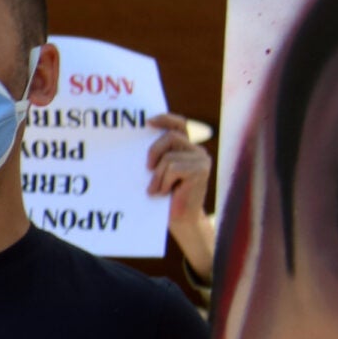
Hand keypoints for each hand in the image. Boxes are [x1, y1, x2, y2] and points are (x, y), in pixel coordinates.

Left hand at [145, 112, 213, 278]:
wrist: (180, 219)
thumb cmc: (164, 196)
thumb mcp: (158, 172)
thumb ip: (156, 156)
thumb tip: (136, 139)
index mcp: (186, 148)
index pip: (179, 124)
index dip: (165, 119)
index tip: (148, 122)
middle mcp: (197, 150)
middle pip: (170, 137)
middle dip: (153, 152)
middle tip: (147, 168)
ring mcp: (201, 159)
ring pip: (168, 157)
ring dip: (158, 175)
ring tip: (158, 189)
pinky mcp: (200, 170)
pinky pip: (172, 168)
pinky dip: (163, 181)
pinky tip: (165, 192)